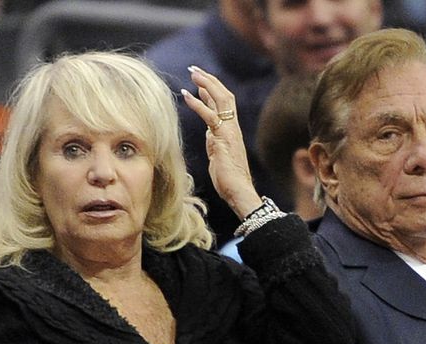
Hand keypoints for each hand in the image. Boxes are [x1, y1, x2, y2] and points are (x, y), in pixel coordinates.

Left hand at [181, 66, 260, 217]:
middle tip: (195, 69)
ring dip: (206, 84)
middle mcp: (232, 127)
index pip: (224, 103)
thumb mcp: (218, 154)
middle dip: (209, 80)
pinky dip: (198, 104)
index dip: (212, 89)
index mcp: (231, 130)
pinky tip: (187, 95)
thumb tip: (210, 131)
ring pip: (221, 100)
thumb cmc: (228, 179)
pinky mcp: (223, 138)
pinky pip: (210, 116)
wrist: (238, 191)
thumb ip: (215, 140)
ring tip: (193, 73)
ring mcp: (229, 131)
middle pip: (224, 95)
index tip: (199, 80)